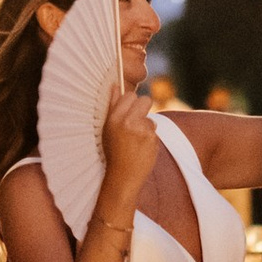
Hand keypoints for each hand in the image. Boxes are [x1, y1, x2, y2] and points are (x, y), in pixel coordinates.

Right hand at [98, 81, 160, 213]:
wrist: (123, 176)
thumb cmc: (113, 151)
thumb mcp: (107, 128)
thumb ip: (113, 105)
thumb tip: (115, 85)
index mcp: (114, 118)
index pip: (130, 95)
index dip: (131, 101)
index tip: (129, 109)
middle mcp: (128, 123)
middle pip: (145, 100)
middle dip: (144, 107)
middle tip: (137, 119)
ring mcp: (142, 132)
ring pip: (151, 119)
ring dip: (146, 126)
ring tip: (135, 140)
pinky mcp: (153, 140)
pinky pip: (155, 132)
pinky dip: (150, 138)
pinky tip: (141, 148)